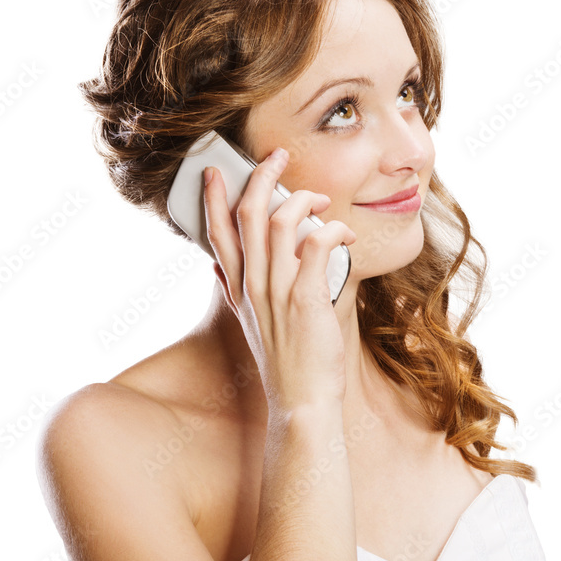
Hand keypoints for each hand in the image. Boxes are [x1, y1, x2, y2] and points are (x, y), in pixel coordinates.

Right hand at [202, 148, 356, 412]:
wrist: (301, 403)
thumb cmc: (286, 362)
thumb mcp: (249, 324)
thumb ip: (234, 292)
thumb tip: (219, 268)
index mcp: (239, 289)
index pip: (217, 233)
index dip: (214, 198)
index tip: (215, 171)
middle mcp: (252, 286)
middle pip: (247, 215)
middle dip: (262, 177)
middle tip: (279, 157)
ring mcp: (277, 292)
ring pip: (278, 222)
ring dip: (303, 200)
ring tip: (323, 201)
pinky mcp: (306, 299)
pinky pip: (316, 244)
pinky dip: (332, 229)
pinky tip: (346, 235)